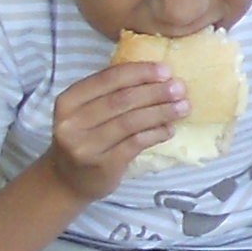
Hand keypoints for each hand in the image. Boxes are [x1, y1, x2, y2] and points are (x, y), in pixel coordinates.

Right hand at [40, 58, 184, 199]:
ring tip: (182, 107)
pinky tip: (169, 129)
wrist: (69, 180)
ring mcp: (86, 146)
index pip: (107, 78)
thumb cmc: (85, 138)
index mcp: (68, 101)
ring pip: (131, 122)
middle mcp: (72, 123)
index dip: (139, 72)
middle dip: (155, 92)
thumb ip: (110, 93)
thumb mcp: (86, 112)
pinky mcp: (102, 165)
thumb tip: (157, 74)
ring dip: (161, 112)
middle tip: (180, 88)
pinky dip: (156, 134)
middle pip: (122, 100)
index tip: (165, 69)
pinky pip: (136, 143)